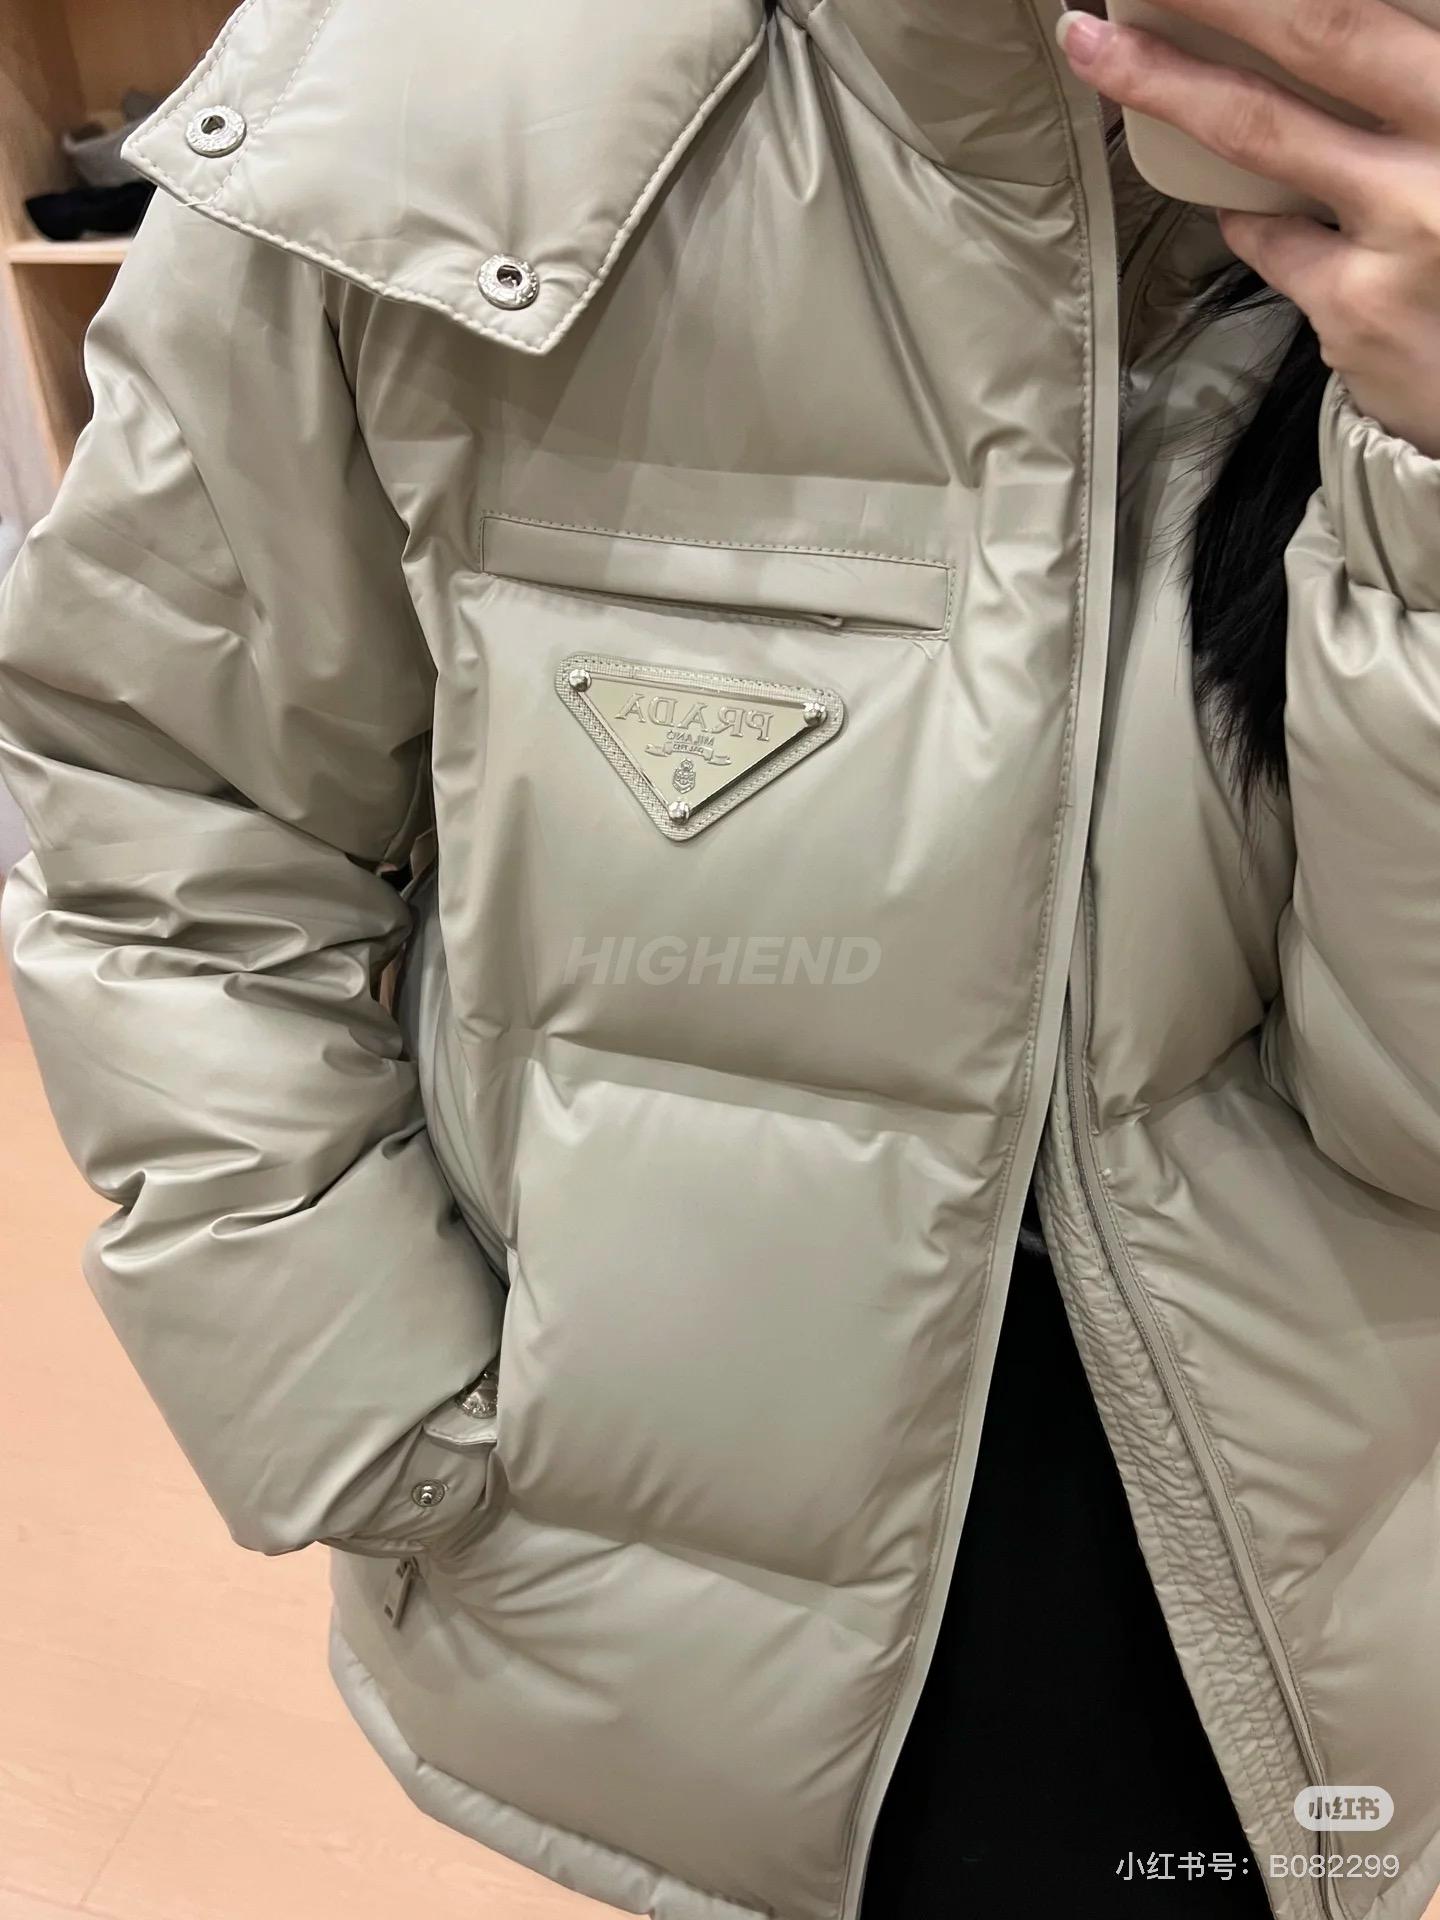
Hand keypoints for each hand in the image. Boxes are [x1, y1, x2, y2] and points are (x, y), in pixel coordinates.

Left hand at [1056, 0, 1439, 454]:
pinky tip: (1248, 209)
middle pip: (1320, 32)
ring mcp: (1408, 230)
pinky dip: (1250, 218)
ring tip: (1103, 52)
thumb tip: (1301, 34)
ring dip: (1167, 86)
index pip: (1362, 6)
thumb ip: (1408, 87)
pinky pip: (1270, 240)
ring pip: (1262, 134)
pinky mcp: (1359, 310)